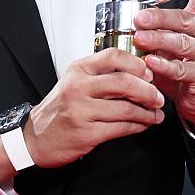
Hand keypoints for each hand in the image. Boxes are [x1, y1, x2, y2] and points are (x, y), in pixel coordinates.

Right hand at [23, 47, 164, 168]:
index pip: (113, 56)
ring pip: (127, 108)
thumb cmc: (58, 110)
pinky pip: (121, 128)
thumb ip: (99, 75)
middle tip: (158, 97)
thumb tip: (136, 73)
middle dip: (149, 91)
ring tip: (155, 114)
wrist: (36, 138)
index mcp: (78, 70)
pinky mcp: (87, 133)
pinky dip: (138, 127)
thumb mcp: (73, 83)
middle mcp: (78, 88)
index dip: (136, 64)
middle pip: (124, 82)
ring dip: (147, 113)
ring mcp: (82, 111)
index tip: (148, 73)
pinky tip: (142, 125)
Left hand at [133, 0, 194, 145]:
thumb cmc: (185, 69)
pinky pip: (181, 69)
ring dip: (158, 41)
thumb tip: (134, 21)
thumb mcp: (174, 44)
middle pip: (184, 21)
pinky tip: (151, 62)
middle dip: (159, 19)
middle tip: (139, 19)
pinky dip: (164, 65)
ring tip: (141, 39)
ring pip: (182, 44)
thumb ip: (161, 30)